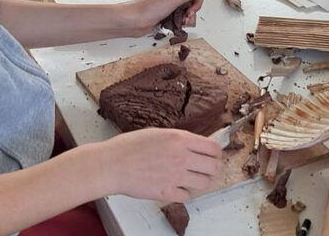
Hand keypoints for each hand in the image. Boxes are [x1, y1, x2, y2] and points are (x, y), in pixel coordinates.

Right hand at [103, 128, 221, 201]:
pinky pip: (188, 196)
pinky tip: (174, 186)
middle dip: (211, 168)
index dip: (216, 153)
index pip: (213, 148)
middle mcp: (181, 157)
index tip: (213, 155)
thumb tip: (195, 145)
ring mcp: (176, 176)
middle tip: (204, 168)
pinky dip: (183, 192)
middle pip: (214, 167)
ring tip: (188, 177)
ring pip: (204, 183)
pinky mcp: (168, 193)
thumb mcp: (157, 133)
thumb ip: (178, 139)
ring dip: (199, 181)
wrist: (112, 164)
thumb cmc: (129, 147)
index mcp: (179, 139)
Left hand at [123, 0, 212, 36]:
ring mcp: (172, 2)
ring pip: (190, 11)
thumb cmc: (149, 8)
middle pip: (195, 1)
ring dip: (186, 19)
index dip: (197, 2)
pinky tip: (174, 24)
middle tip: (183, 17)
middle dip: (191, 12)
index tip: (190, 10)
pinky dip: (181, 22)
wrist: (136, 21)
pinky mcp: (170, 12)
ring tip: (178, 21)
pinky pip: (183, 17)